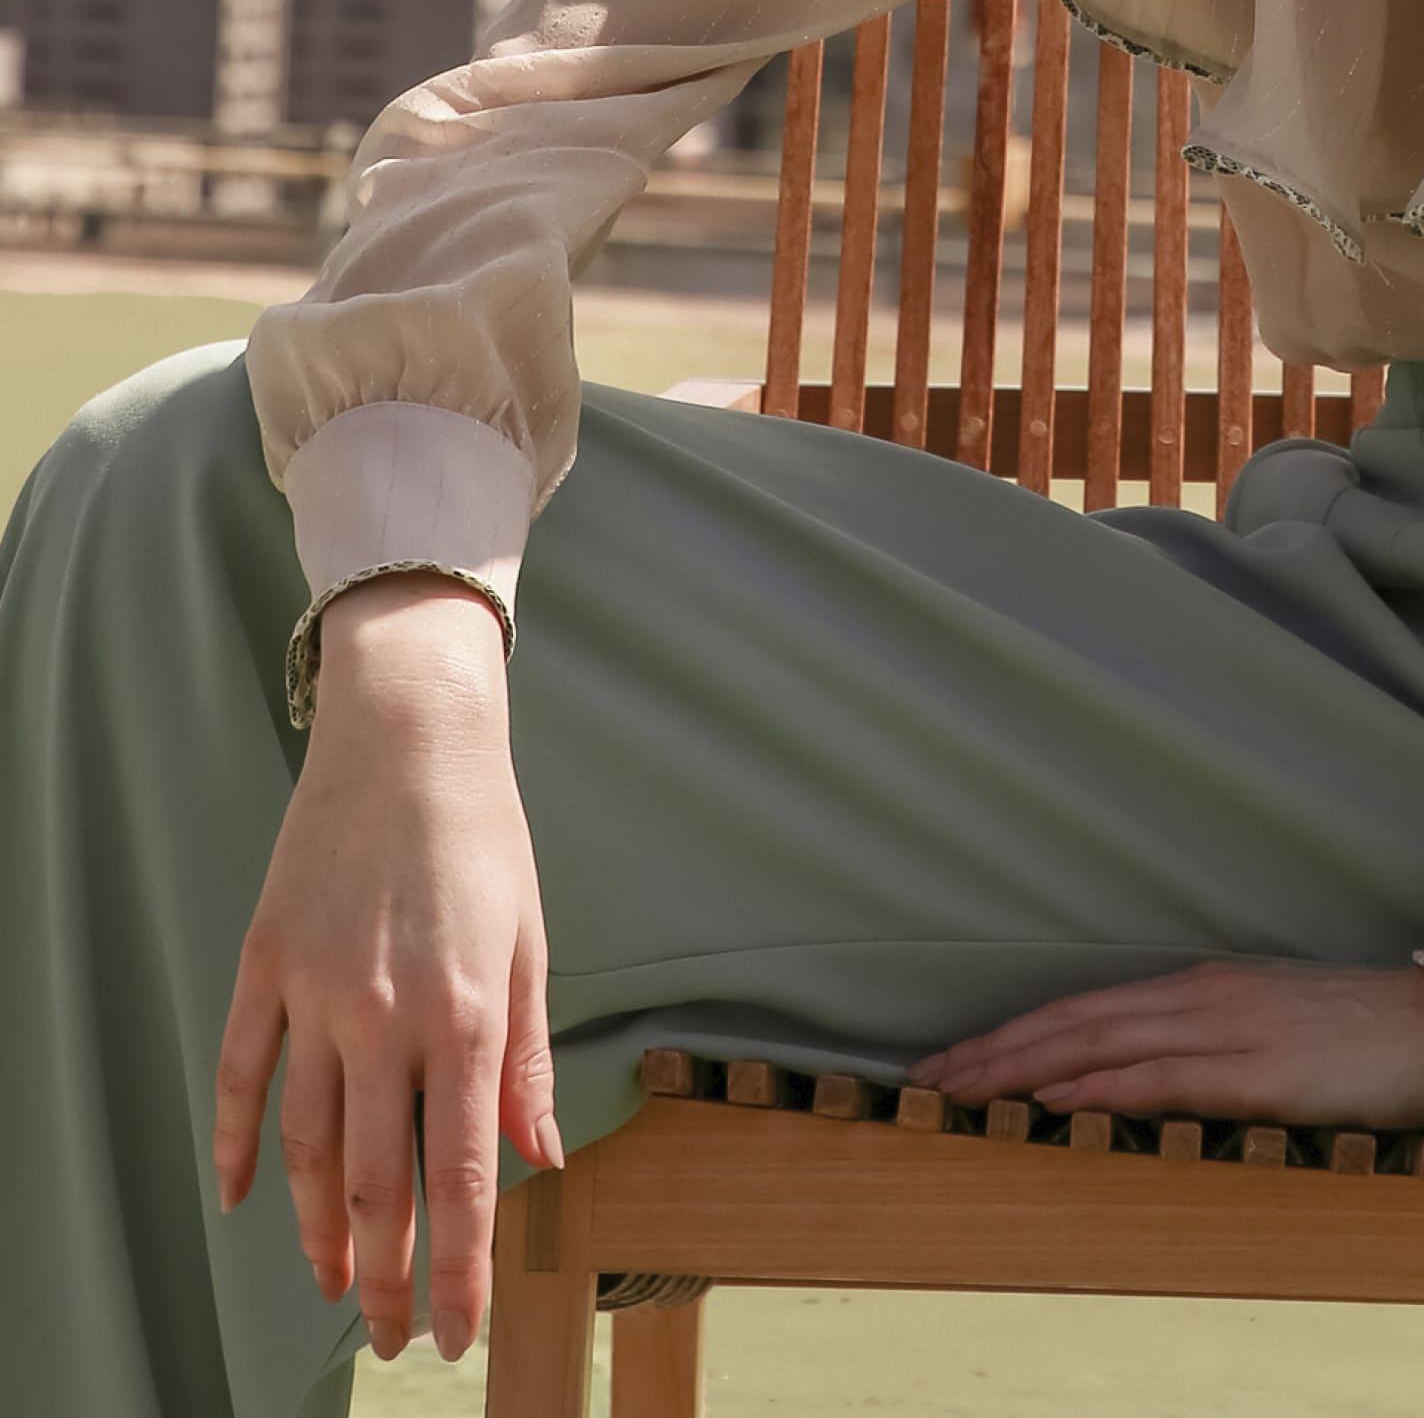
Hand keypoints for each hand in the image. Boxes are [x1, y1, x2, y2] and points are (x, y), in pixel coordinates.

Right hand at [213, 579, 558, 1367]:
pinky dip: (239, 1143)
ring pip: (305, 1146)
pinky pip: (244, 1074)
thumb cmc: (483, 832)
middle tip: (392, 1335)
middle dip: (386, 1274)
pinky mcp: (266, 963)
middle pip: (375, 1183)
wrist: (410, 731)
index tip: (459, 1333)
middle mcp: (388, 1015)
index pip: (465, 1176)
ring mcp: (318, 991)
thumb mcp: (529, 941)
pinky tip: (244, 1196)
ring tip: (332, 1281)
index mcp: (467, 1013)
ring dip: (316, 1228)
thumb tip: (541, 1158)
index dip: (461, 1267)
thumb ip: (525, 1059)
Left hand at [911, 958, 1423, 1128]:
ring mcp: (1228, 1027)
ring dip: (1019, 1069)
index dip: (1016, 1035)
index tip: (956, 1061)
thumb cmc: (1373, 1035)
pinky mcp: (1256, 1068)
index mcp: (1207, 988)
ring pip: (1097, 1044)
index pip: (1087, 1010)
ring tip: (958, 1092)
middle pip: (1073, 1021)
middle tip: (923, 1082)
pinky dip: (1094, 1086)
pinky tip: (1050, 1100)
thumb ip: (1216, 1050)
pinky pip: (1157, 1077)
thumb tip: (1151, 1082)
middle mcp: (1203, 997)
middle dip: (993, 1052)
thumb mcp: (1279, 1032)